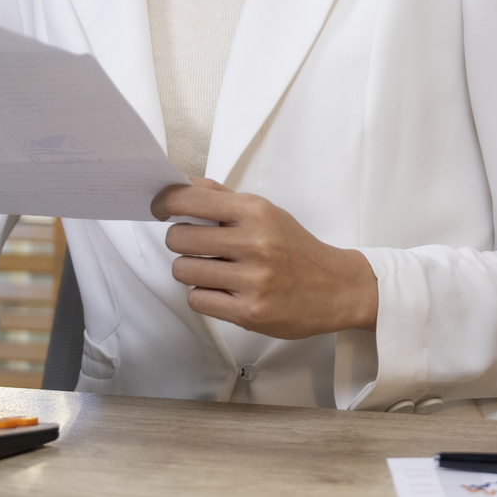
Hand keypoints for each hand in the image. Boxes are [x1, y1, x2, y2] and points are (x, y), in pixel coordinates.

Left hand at [153, 180, 377, 338]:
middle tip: (197, 246)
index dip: (165, 204)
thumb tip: (182, 184)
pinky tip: (223, 291)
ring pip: (183, 271)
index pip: (189, 199)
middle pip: (179, 238)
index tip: (160, 210)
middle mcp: (254, 243)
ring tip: (212, 271)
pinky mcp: (249, 312)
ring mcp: (252, 280)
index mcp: (256, 212)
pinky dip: (204, 296)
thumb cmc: (296, 249)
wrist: (336, 288)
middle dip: (181, 242)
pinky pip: (198, 300)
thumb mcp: (267, 213)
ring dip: (191, 271)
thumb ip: (224, 198)